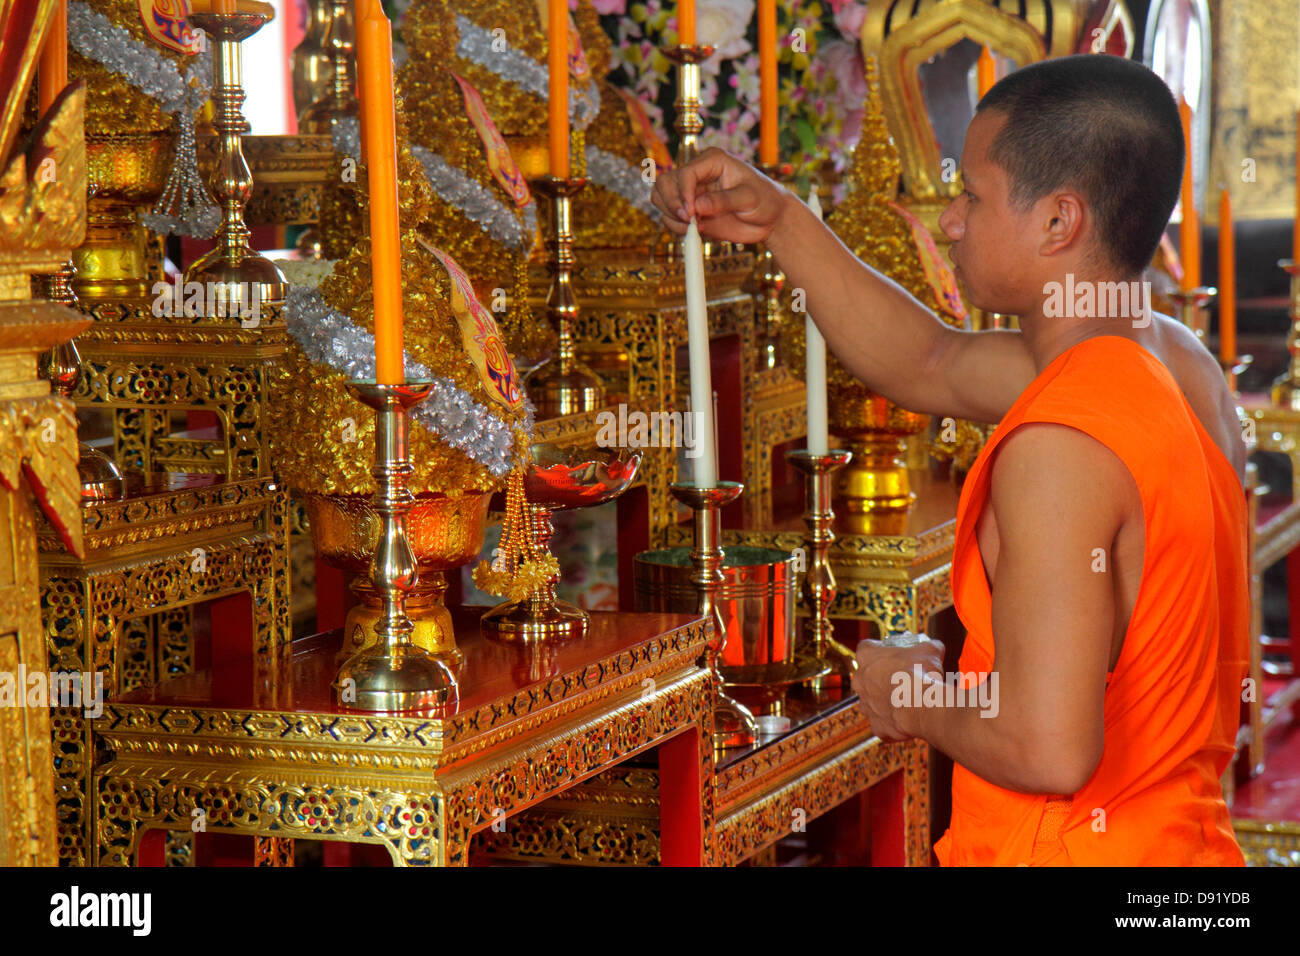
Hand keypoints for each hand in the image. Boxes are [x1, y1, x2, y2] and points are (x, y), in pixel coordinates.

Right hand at [650, 147, 787, 243]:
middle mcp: (697, 174)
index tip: (691, 213)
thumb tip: (697, 206)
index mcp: (711, 161)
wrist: (770, 220)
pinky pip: (669, 218)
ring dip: (671, 215)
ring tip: (693, 226)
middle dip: (671, 204)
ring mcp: (692, 193)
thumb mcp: (749, 198)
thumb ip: (723, 201)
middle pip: (665, 183)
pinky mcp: (691, 212)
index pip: (685, 173)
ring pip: (661, 198)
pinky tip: (696, 231)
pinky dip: (676, 227)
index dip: (683, 193)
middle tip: (688, 220)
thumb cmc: (765, 201)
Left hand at [850, 632, 945, 741]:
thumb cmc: (922, 674)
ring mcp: (865, 705)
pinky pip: (882, 723)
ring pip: (872, 701)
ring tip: (905, 699)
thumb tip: (936, 647)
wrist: (923, 705)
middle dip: (881, 676)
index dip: (879, 649)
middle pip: (867, 675)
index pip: (866, 648)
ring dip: (885, 699)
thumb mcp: (930, 650)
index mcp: (867, 657)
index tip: (892, 653)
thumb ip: (930, 646)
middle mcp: (860, 680)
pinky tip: (907, 719)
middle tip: (900, 677)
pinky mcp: (876, 725)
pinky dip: (893, 722)